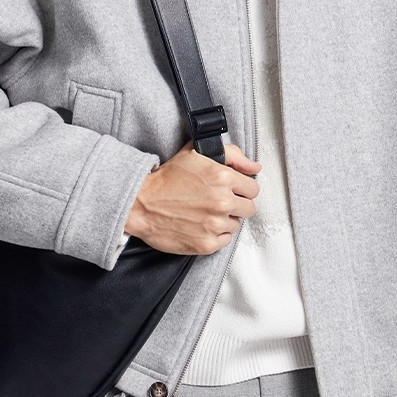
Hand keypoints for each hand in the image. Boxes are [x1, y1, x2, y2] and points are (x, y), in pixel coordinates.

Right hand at [123, 140, 260, 255]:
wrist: (141, 203)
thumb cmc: (167, 178)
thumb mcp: (197, 152)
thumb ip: (232, 155)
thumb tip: (255, 166)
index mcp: (222, 178)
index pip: (253, 188)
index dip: (242, 188)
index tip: (233, 190)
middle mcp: (222, 202)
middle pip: (249, 208)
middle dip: (237, 204)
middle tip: (220, 201)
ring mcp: (214, 224)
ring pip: (236, 224)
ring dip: (225, 219)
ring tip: (206, 212)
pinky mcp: (206, 243)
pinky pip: (225, 241)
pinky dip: (216, 235)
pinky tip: (202, 224)